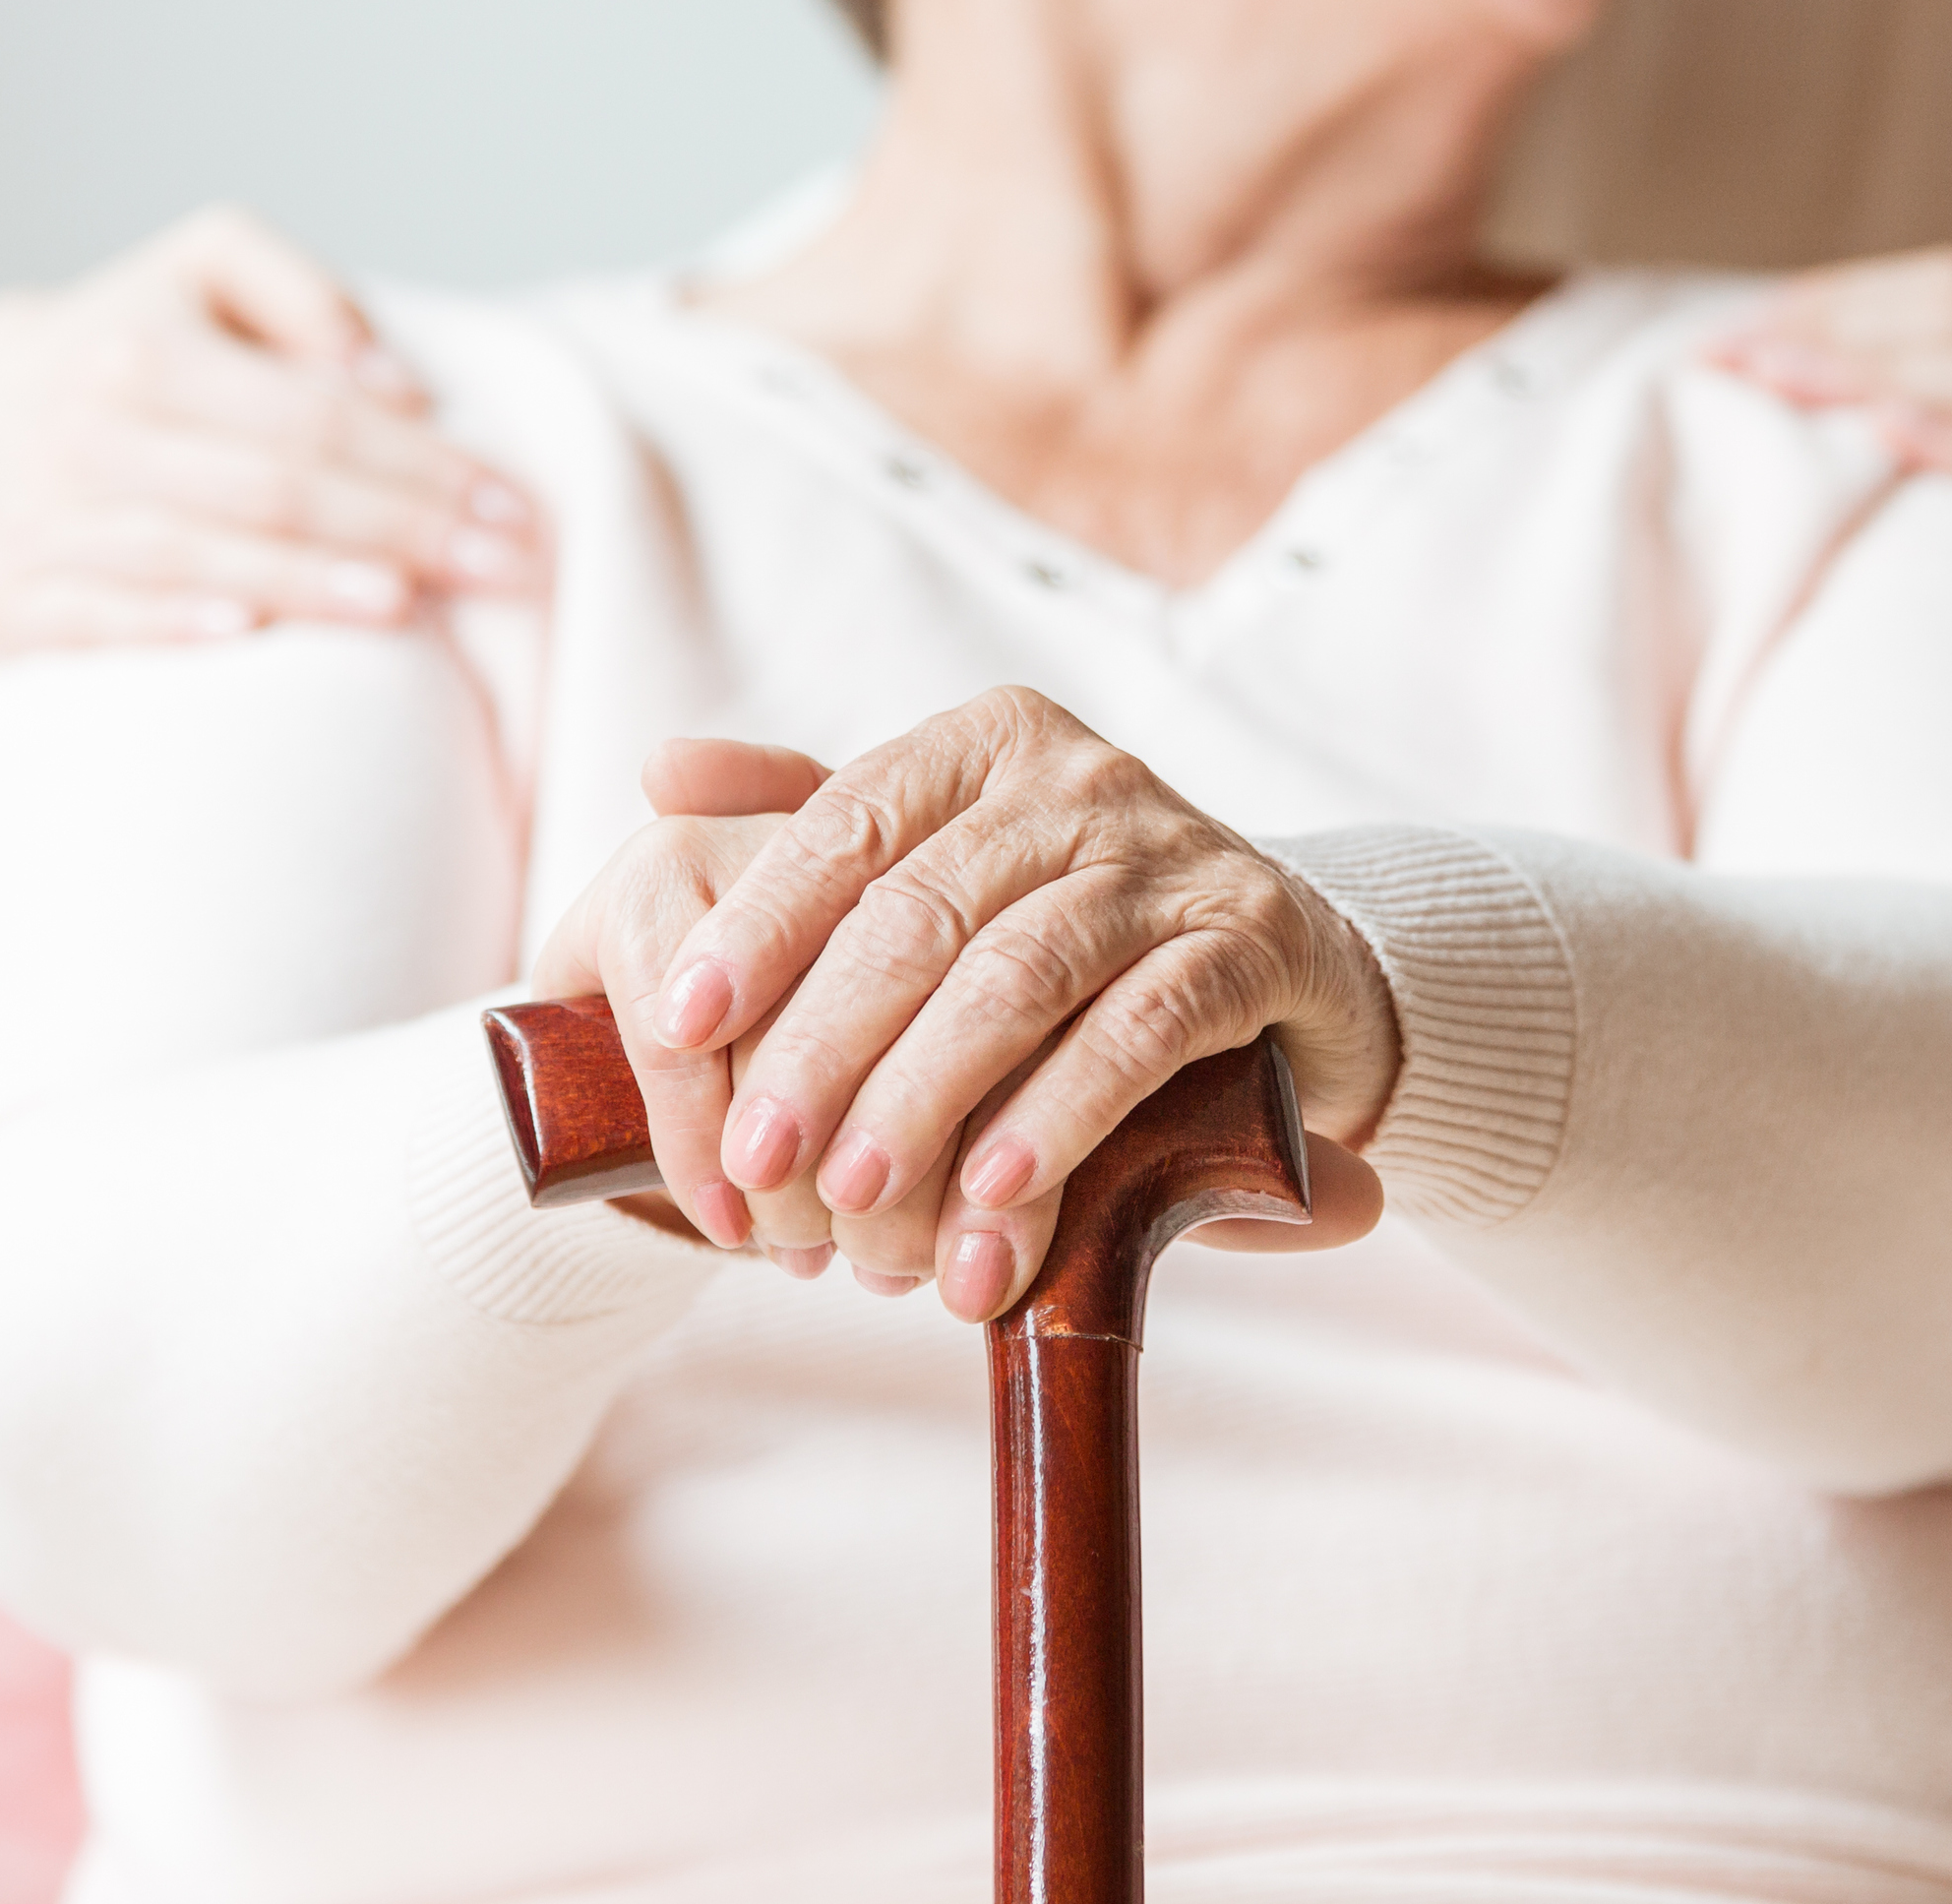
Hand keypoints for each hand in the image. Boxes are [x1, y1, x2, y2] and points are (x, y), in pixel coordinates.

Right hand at [0, 205, 543, 647]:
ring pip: (191, 556)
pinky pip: (92, 618)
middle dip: (400, 532)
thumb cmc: (134, 341)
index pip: (312, 417)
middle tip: (506, 569)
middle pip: (270, 490)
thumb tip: (392, 383)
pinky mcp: (8, 599)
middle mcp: (84, 434)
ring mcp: (41, 521)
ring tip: (406, 607)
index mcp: (142, 353)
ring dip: (303, 587)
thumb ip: (305, 295)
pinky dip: (164, 628)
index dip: (422, 463)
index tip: (515, 507)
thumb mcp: (209, 272)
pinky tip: (245, 639)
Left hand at [529, 694, 1394, 1318]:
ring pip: (1022, 972)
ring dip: (929, 1098)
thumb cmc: (1080, 937)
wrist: (1289, 973)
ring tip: (863, 1206)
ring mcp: (1178, 852)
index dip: (759, 924)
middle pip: (925, 912)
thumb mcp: (950, 871)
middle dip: (826, 1046)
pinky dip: (1063, 1113)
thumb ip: (818, 831)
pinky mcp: (1258, 939)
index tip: (679, 1024)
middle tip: (760, 1164)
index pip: (850, 824)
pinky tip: (998, 1193)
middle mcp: (1084, 777)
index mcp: (988, 746)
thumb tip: (662, 773)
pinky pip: (1145, 1026)